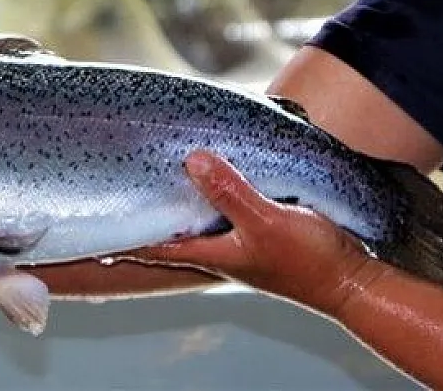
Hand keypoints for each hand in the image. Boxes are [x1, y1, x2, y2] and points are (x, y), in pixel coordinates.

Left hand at [130, 150, 390, 318]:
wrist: (351, 280)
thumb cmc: (309, 260)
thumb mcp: (265, 220)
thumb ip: (229, 192)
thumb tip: (191, 161)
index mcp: (214, 253)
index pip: (156, 246)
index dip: (125, 238)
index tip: (91, 232)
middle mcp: (222, 251)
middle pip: (171, 236)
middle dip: (145, 221)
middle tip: (117, 202)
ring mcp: (242, 244)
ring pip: (197, 225)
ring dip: (178, 210)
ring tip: (156, 186)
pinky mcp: (263, 234)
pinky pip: (225, 216)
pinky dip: (211, 201)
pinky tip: (215, 184)